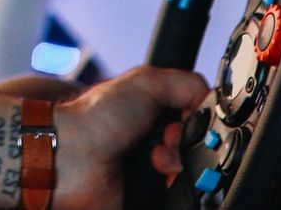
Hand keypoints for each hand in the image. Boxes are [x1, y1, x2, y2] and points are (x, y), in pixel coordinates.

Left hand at [50, 65, 211, 209]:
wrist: (71, 158)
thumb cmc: (95, 119)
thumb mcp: (146, 81)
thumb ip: (185, 83)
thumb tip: (210, 99)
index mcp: (155, 112)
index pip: (197, 118)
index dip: (197, 119)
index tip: (186, 119)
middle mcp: (155, 141)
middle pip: (197, 147)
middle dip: (187, 143)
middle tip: (167, 138)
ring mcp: (152, 171)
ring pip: (191, 174)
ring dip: (179, 166)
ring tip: (156, 161)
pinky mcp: (149, 197)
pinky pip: (178, 198)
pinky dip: (174, 191)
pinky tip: (156, 177)